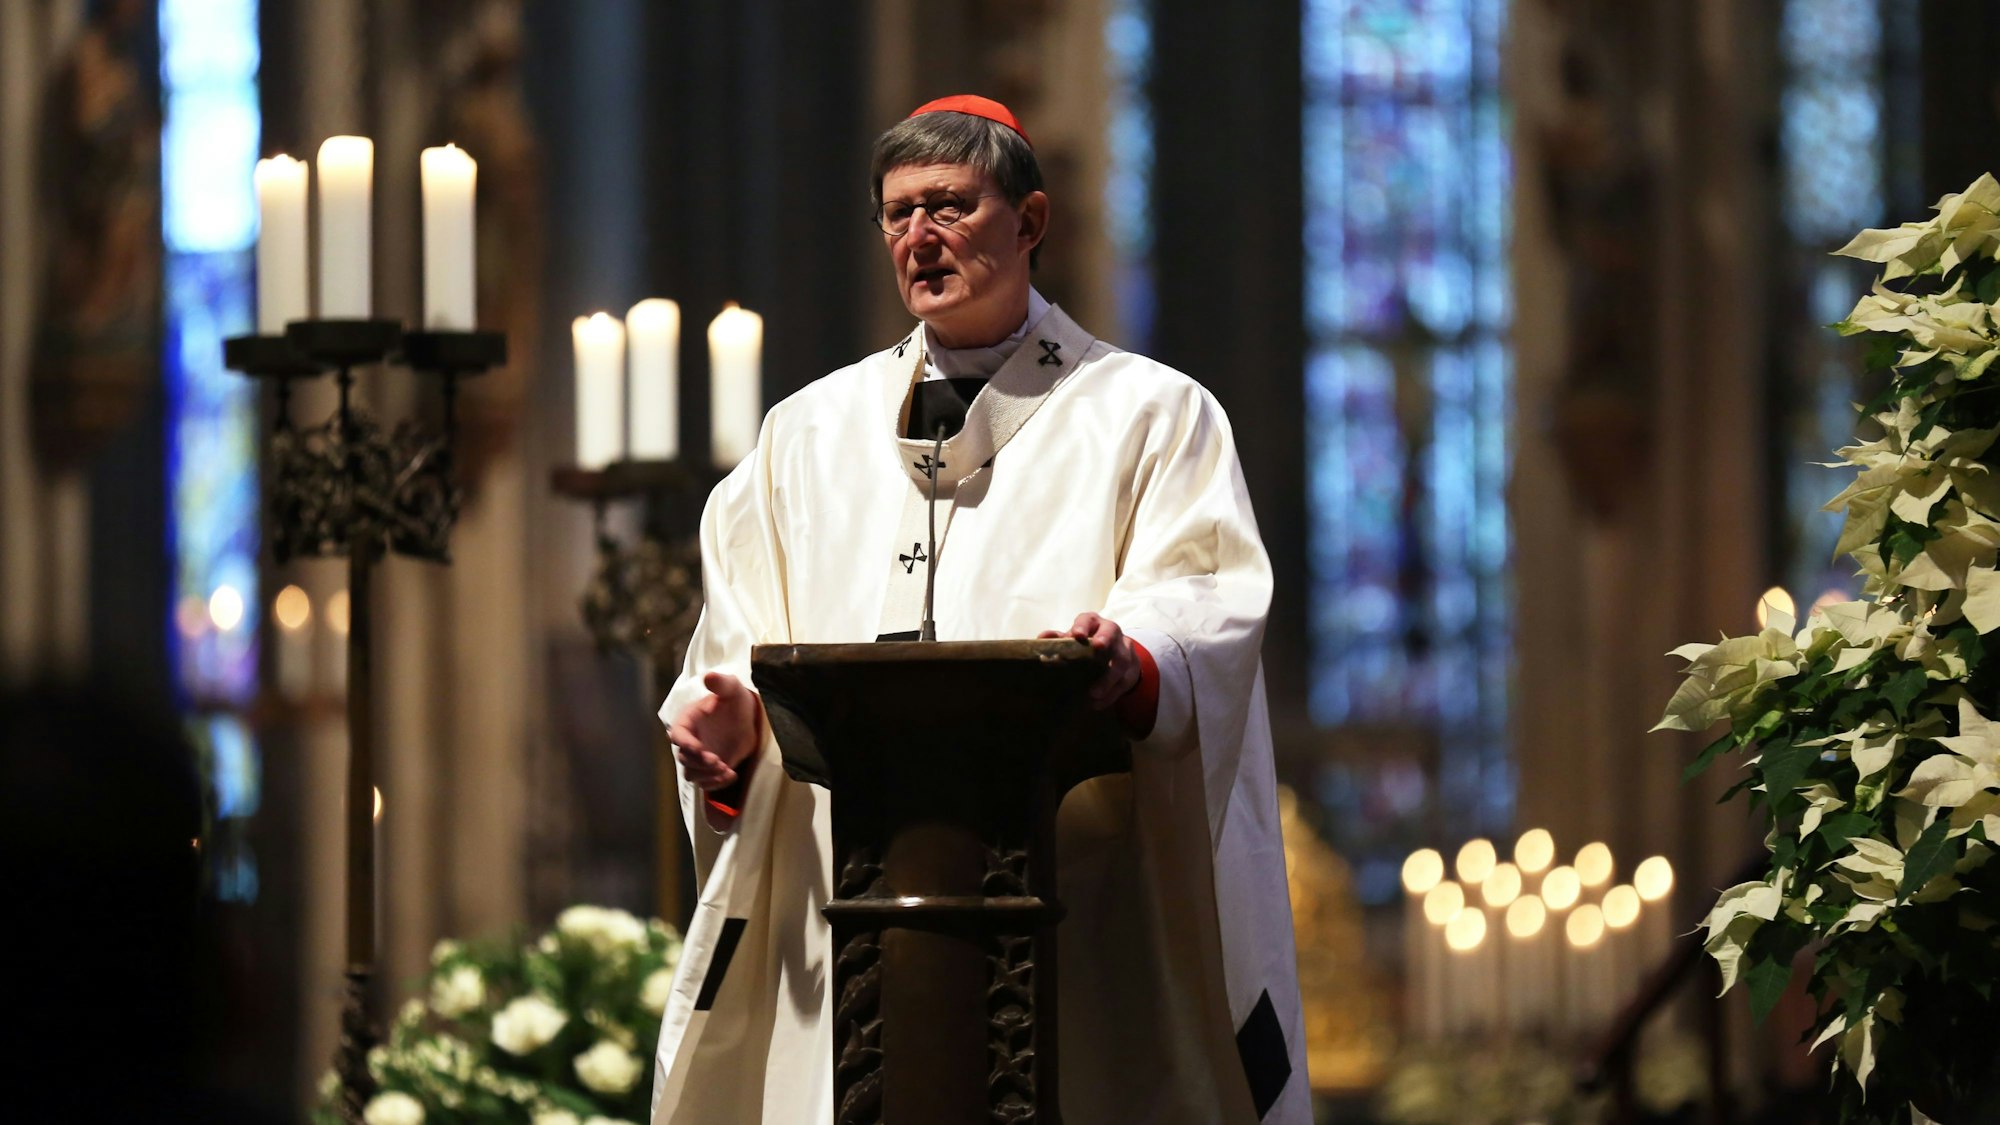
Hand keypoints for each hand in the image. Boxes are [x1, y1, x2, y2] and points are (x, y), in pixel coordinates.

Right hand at [668, 672, 761, 790]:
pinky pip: (706, 783)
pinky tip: (732, 775)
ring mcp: (698, 758)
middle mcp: (688, 741)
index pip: (677, 736)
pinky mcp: (709, 770)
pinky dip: (717, 784)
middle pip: (684, 759)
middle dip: (700, 763)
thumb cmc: (735, 700)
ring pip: (692, 775)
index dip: (687, 745)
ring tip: (727, 770)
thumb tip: (709, 676)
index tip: (701, 750)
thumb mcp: (731, 688)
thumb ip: (721, 683)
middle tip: (720, 762)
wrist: (747, 718)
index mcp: (686, 722)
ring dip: (708, 776)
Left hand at [1039, 612, 1139, 709]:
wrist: (1116, 652)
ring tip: (1093, 694)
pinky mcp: (1133, 667)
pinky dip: (1111, 694)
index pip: (1089, 619)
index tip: (1077, 635)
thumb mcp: (1074, 641)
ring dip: (1108, 678)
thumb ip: (1059, 639)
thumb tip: (1041, 639)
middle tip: (1098, 648)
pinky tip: (1098, 703)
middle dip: (1106, 639)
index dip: (1083, 625)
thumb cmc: (1087, 645)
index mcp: (1094, 623)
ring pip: (1122, 660)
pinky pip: (1125, 681)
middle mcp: (1112, 631)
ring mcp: (1125, 648)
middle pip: (1112, 632)